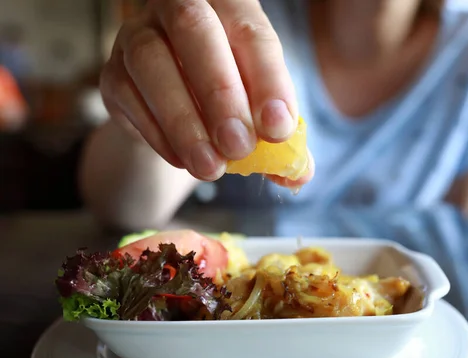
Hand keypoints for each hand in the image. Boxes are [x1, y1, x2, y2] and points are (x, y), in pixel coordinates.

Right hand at [100, 0, 311, 185]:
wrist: (178, 111)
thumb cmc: (230, 100)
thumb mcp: (259, 109)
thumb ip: (279, 135)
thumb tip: (298, 175)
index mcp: (230, 6)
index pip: (252, 33)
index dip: (268, 81)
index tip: (278, 128)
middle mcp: (180, 7)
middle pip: (195, 29)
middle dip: (220, 92)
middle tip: (239, 146)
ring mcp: (138, 35)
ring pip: (150, 62)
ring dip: (183, 121)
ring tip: (210, 166)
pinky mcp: (113, 72)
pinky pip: (129, 97)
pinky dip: (158, 135)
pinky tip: (184, 160)